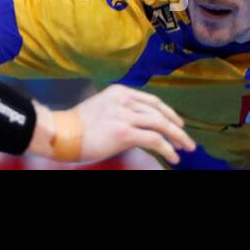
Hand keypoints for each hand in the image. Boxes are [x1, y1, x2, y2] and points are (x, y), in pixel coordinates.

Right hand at [64, 84, 194, 164]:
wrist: (63, 133)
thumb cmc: (78, 125)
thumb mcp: (102, 107)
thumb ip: (121, 109)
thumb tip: (139, 124)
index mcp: (119, 92)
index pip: (151, 100)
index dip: (168, 112)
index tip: (177, 122)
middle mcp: (124, 100)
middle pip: (159, 111)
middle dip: (176, 126)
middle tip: (186, 139)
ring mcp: (125, 115)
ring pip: (160, 124)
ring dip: (177, 137)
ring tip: (186, 148)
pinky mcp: (125, 132)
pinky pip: (154, 139)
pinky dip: (167, 148)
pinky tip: (173, 156)